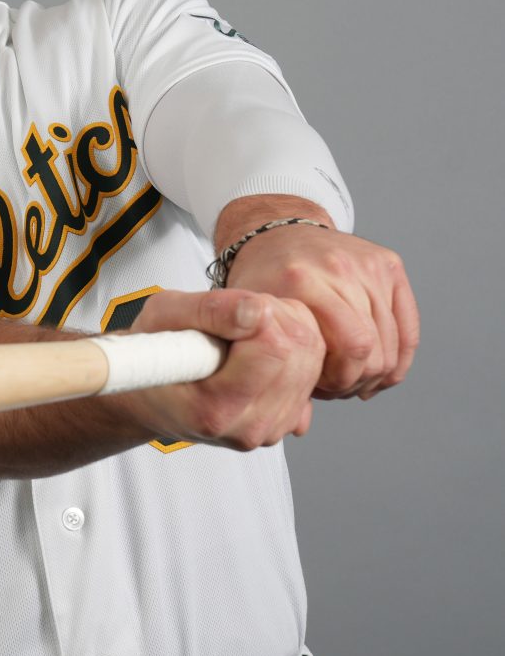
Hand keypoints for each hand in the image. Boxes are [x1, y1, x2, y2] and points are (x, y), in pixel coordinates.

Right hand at [118, 289, 323, 450]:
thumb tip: (257, 311)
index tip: (226, 310)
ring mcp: (270, 429)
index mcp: (214, 409)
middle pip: (300, 349)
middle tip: (236, 314)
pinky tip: (257, 349)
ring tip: (243, 329)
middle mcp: (247, 427)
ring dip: (286, 327)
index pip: (273, 346)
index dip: (255, 312)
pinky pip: (314, 370)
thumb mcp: (162, 316)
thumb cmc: (149, 353)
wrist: (148, 393)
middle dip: (275, 315)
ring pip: (313, 357)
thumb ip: (208, 310)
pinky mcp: (285, 422)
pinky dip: (293, 347)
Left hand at [218, 214, 418, 399]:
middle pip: (373, 349)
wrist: (272, 230)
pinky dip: (399, 357)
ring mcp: (367, 265)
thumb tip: (297, 425)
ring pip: (393, 342)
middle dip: (356, 380)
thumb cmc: (258, 281)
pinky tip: (381, 372)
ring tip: (351, 379)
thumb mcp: (249, 320)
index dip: (338, 381)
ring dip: (377, 373)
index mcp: (301, 281)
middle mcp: (338, 269)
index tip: (318, 388)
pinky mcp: (387, 264)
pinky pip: (408, 325)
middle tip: (336, 389)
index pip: (348, 348)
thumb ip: (266, 368)